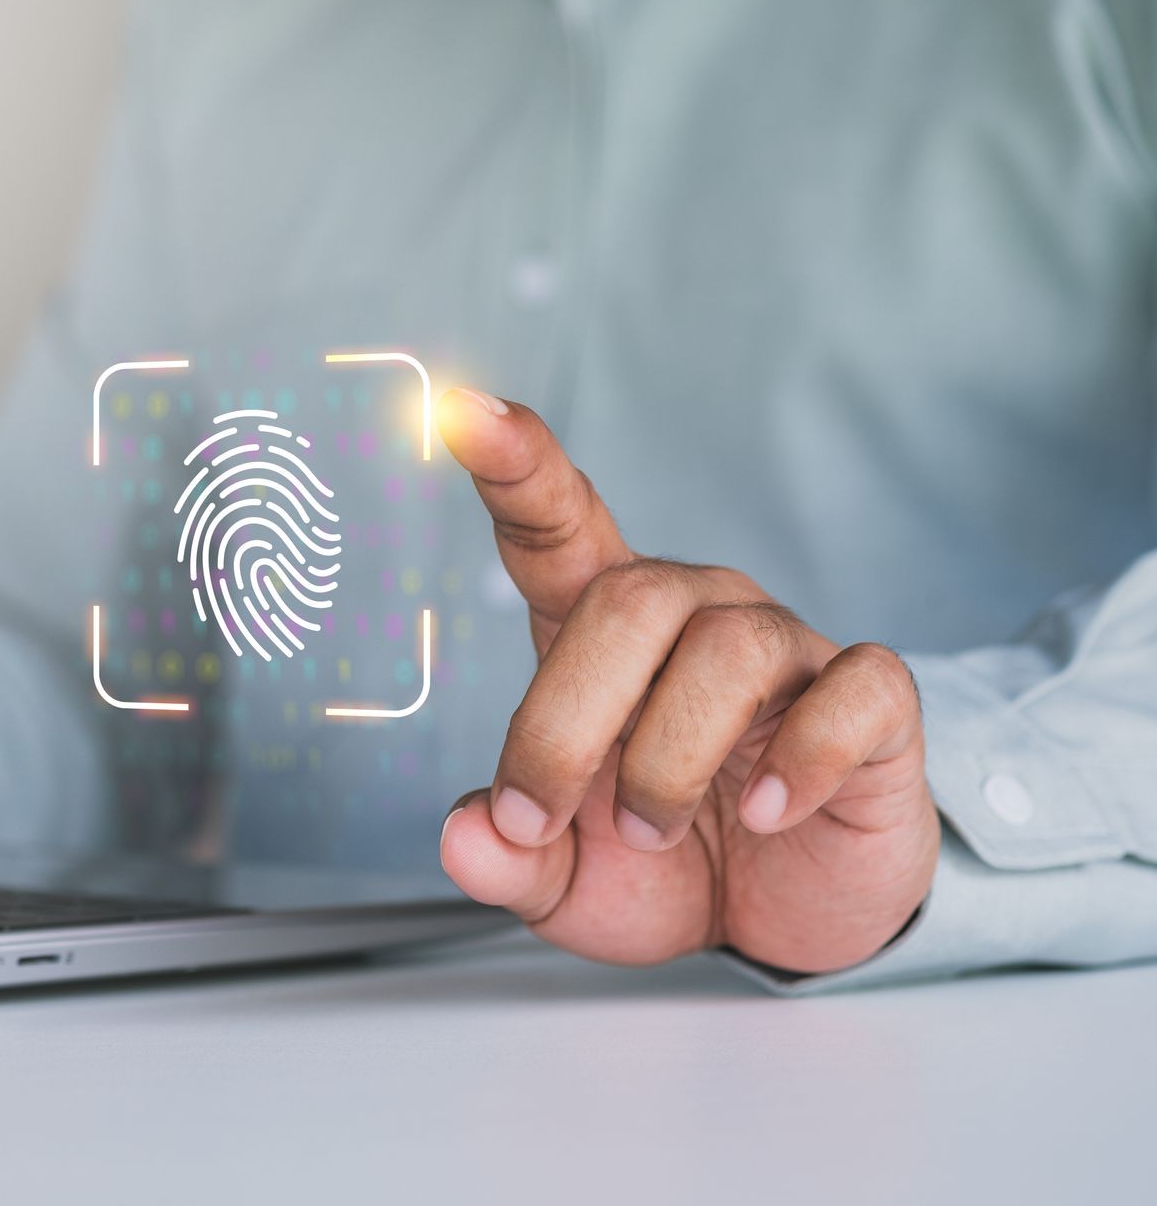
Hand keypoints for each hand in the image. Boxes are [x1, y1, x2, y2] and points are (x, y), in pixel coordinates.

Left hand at [434, 388, 939, 973]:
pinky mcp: (871, 699)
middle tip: (545, 818)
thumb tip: (467, 836)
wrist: (781, 918)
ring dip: (665, 763)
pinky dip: (803, 759)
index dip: (512, 462)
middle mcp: (692, 611)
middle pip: (627, 601)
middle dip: (564, 724)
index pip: (553, 519)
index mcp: (600, 627)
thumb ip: (507, 858)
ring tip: (651, 832)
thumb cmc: (665, 867)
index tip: (459, 412)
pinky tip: (772, 813)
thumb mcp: (565, 882)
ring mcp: (786, 647)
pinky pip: (850, 692)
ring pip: (723, 652)